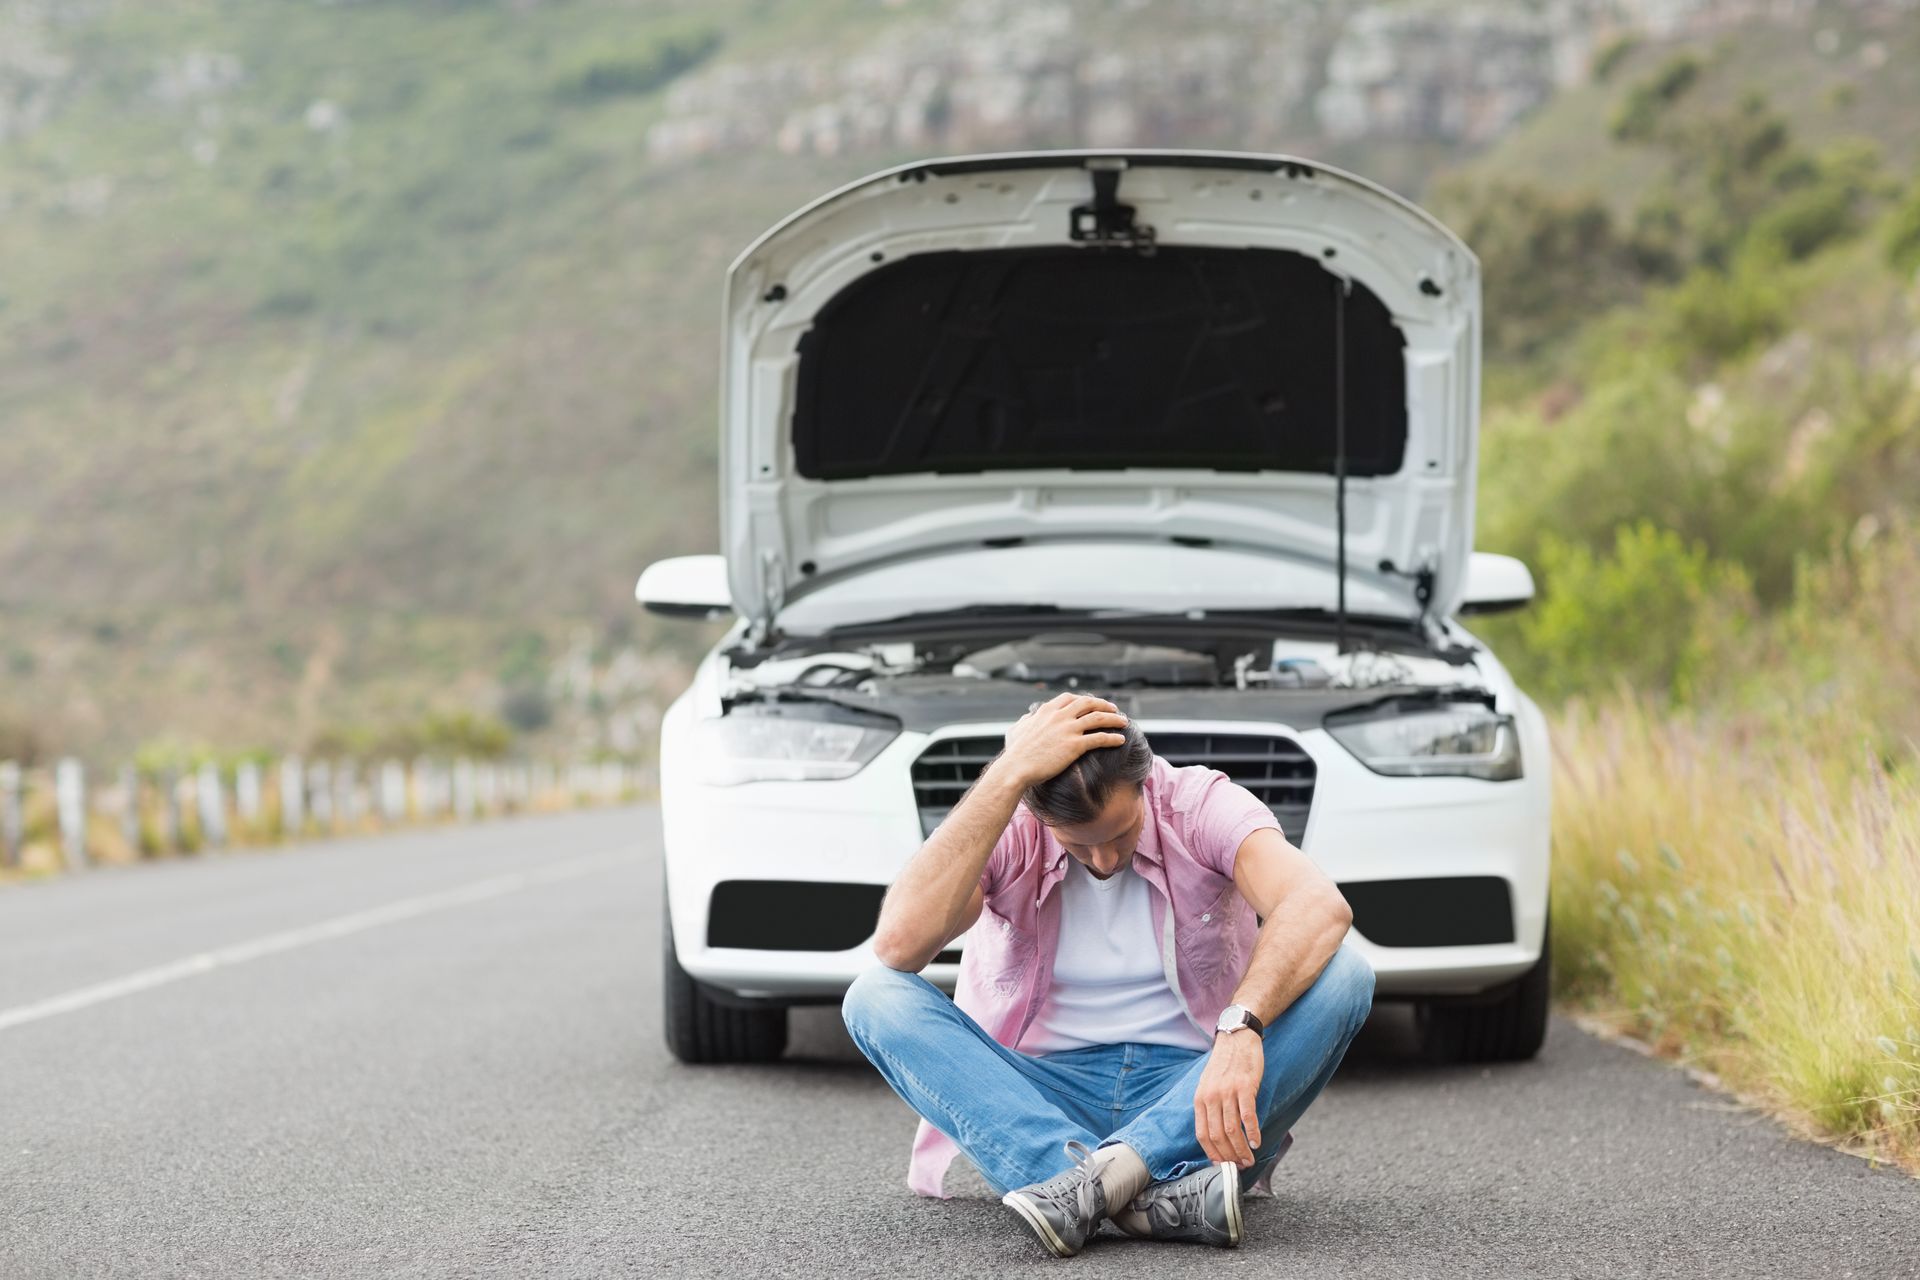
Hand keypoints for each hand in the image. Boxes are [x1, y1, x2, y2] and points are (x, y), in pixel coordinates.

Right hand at [992, 692, 1128, 788]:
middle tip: (1114, 709)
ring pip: (1098, 718)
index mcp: (1046, 711)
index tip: (1092, 703)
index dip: (1084, 699)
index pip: (1070, 698)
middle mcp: (1059, 716)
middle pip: (1088, 703)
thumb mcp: (1017, 730)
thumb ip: (1025, 721)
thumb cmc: (1015, 753)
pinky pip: (1099, 738)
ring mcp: (1068, 729)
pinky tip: (1121, 740)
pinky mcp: (1075, 745)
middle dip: (1103, 704)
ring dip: (1114, 718)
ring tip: (1124, 722)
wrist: (1016, 768)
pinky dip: (1112, 737)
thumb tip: (1028, 717)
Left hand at [1193, 1031, 1262, 1168]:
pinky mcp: (1245, 1086)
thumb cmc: (1225, 1064)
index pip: (1202, 1135)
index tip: (1222, 1166)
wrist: (1237, 1037)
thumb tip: (1216, 1134)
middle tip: (1240, 1167)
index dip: (1212, 1154)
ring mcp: (1227, 1091)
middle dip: (1229, 1156)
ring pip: (1232, 1129)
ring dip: (1241, 1149)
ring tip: (1249, 1159)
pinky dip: (1252, 1132)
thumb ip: (1210, 1107)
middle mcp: (1211, 1097)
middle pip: (1217, 1135)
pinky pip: (1248, 1115)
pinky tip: (1257, 1142)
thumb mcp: (1208, 1085)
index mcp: (1200, 1099)